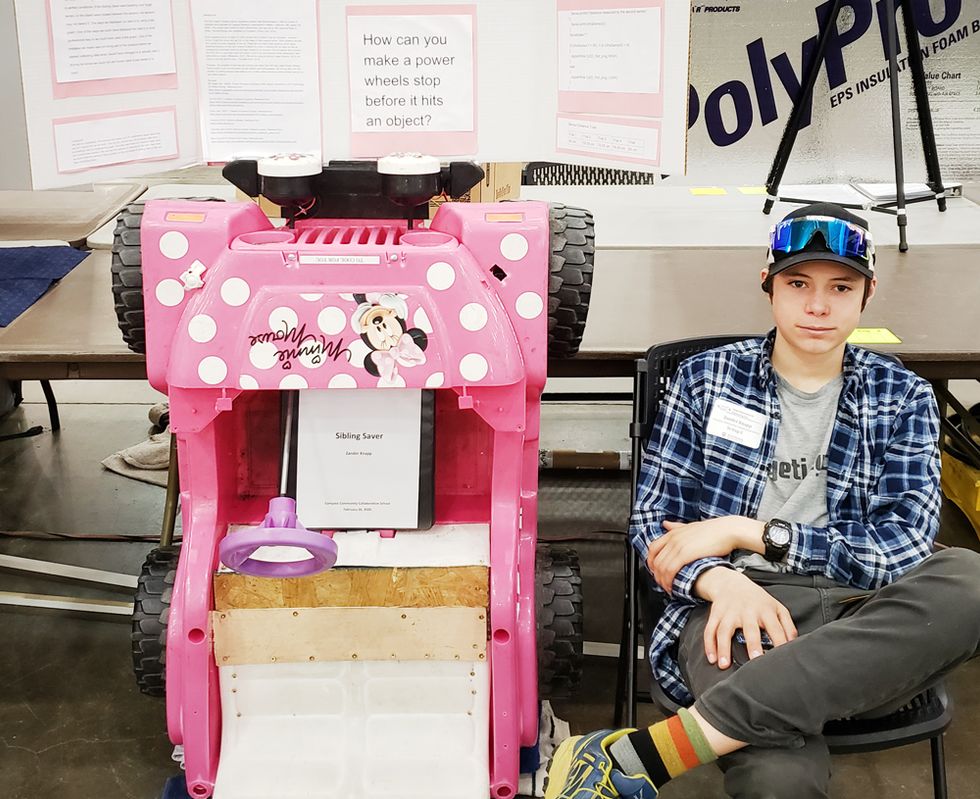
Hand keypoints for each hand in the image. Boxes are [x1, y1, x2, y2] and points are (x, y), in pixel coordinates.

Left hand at [647, 517, 763, 592]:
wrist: (728, 530)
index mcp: (673, 533)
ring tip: (668, 588)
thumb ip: (677, 527)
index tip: (655, 571)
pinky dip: (668, 581)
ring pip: (661, 567)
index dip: (651, 562)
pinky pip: (670, 570)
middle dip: (656, 575)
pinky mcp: (685, 554)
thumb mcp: (691, 526)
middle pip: (655, 560)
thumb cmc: (714, 530)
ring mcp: (678, 546)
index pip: (652, 549)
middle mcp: (673, 539)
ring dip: (662, 581)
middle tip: (661, 584)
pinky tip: (672, 587)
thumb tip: (665, 524)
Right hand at [694, 567, 797, 668]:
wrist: (731, 583)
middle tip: (755, 660)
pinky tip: (711, 658)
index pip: (776, 628)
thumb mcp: (777, 607)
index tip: (781, 659)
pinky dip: (709, 644)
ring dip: (723, 648)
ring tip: (724, 665)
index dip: (780, 643)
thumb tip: (794, 646)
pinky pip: (710, 629)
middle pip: (750, 629)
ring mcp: (730, 612)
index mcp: (766, 610)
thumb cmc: (758, 600)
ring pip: (725, 630)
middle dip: (753, 644)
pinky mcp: (716, 614)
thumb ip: (788, 626)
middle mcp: (747, 611)